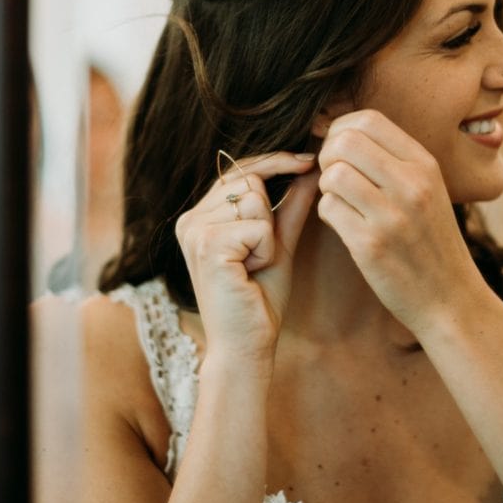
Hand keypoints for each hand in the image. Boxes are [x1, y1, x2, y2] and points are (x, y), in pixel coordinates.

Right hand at [174, 152, 318, 362]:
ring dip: (267, 235)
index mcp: (200, 216)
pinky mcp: (207, 245)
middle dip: (269, 215)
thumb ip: (291, 206)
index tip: (307, 159)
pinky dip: (265, 249)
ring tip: (252, 265)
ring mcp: (194, 230)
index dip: (275, 161)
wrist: (246, 344)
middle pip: (250, 180)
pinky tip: (249, 272)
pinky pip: (257, 224)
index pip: (239, 169)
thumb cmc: (259, 297)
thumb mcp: (278, 243)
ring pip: (255, 199)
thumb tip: (312, 168)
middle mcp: (190, 219)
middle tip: (258, 256)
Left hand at [316, 110, 481, 331]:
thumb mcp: (427, 189)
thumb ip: (392, 159)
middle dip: (327, 156)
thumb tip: (340, 132)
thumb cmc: (431, 241)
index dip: (341, 129)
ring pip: (332, 174)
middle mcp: (412, 184)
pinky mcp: (371, 245)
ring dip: (326, 187)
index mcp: (425, 165)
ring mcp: (392, 215)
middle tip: (334, 177)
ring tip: (342, 201)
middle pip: (344, 141)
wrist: (451, 299)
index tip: (339, 151)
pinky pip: (329, 208)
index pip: (368, 119)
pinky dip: (329, 214)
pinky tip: (345, 225)